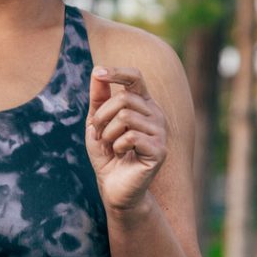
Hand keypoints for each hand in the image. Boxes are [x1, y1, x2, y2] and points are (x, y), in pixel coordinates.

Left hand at [86, 66, 167, 212]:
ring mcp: (160, 132)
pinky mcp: (159, 150)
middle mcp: (155, 114)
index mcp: (143, 104)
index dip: (117, 72)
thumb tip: (96, 70)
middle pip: (123, 98)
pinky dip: (117, 145)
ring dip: (108, 133)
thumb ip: (98, 98)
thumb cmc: (108, 153)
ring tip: (110, 145)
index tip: (98, 72)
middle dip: (102, 116)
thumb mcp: (97, 123)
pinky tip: (121, 154)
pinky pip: (131, 136)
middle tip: (99, 133)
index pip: (135, 77)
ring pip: (125, 116)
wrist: (114, 186)